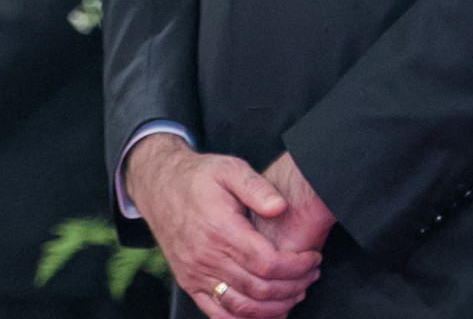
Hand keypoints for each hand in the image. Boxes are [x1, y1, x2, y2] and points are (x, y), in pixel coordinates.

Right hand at [124, 133, 321, 318]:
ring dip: (274, 307)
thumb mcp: (229, 168)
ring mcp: (196, 274)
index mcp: (221, 230)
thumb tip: (280, 207)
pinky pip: (217, 314)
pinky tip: (265, 313)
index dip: (296, 266)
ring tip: (295, 293)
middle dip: (293, 286)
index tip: (312, 258)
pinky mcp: (189, 283)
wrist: (159, 186)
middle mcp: (207, 257)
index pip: (267, 263)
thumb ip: (257, 187)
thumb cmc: (198, 177)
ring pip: (242, 307)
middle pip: (259, 288)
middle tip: (310, 276)